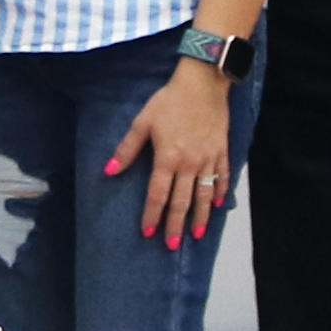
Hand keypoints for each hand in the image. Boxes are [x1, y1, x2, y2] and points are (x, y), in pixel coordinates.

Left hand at [104, 61, 239, 247]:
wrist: (203, 84)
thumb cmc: (168, 101)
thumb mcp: (142, 122)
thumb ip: (126, 149)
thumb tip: (108, 171)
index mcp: (167, 158)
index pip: (158, 194)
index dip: (152, 215)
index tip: (148, 232)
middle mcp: (189, 164)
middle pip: (182, 201)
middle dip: (175, 225)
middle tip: (171, 245)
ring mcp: (208, 159)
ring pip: (204, 195)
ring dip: (200, 216)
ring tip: (197, 234)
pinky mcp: (221, 151)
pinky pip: (221, 177)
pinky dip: (219, 192)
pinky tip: (217, 204)